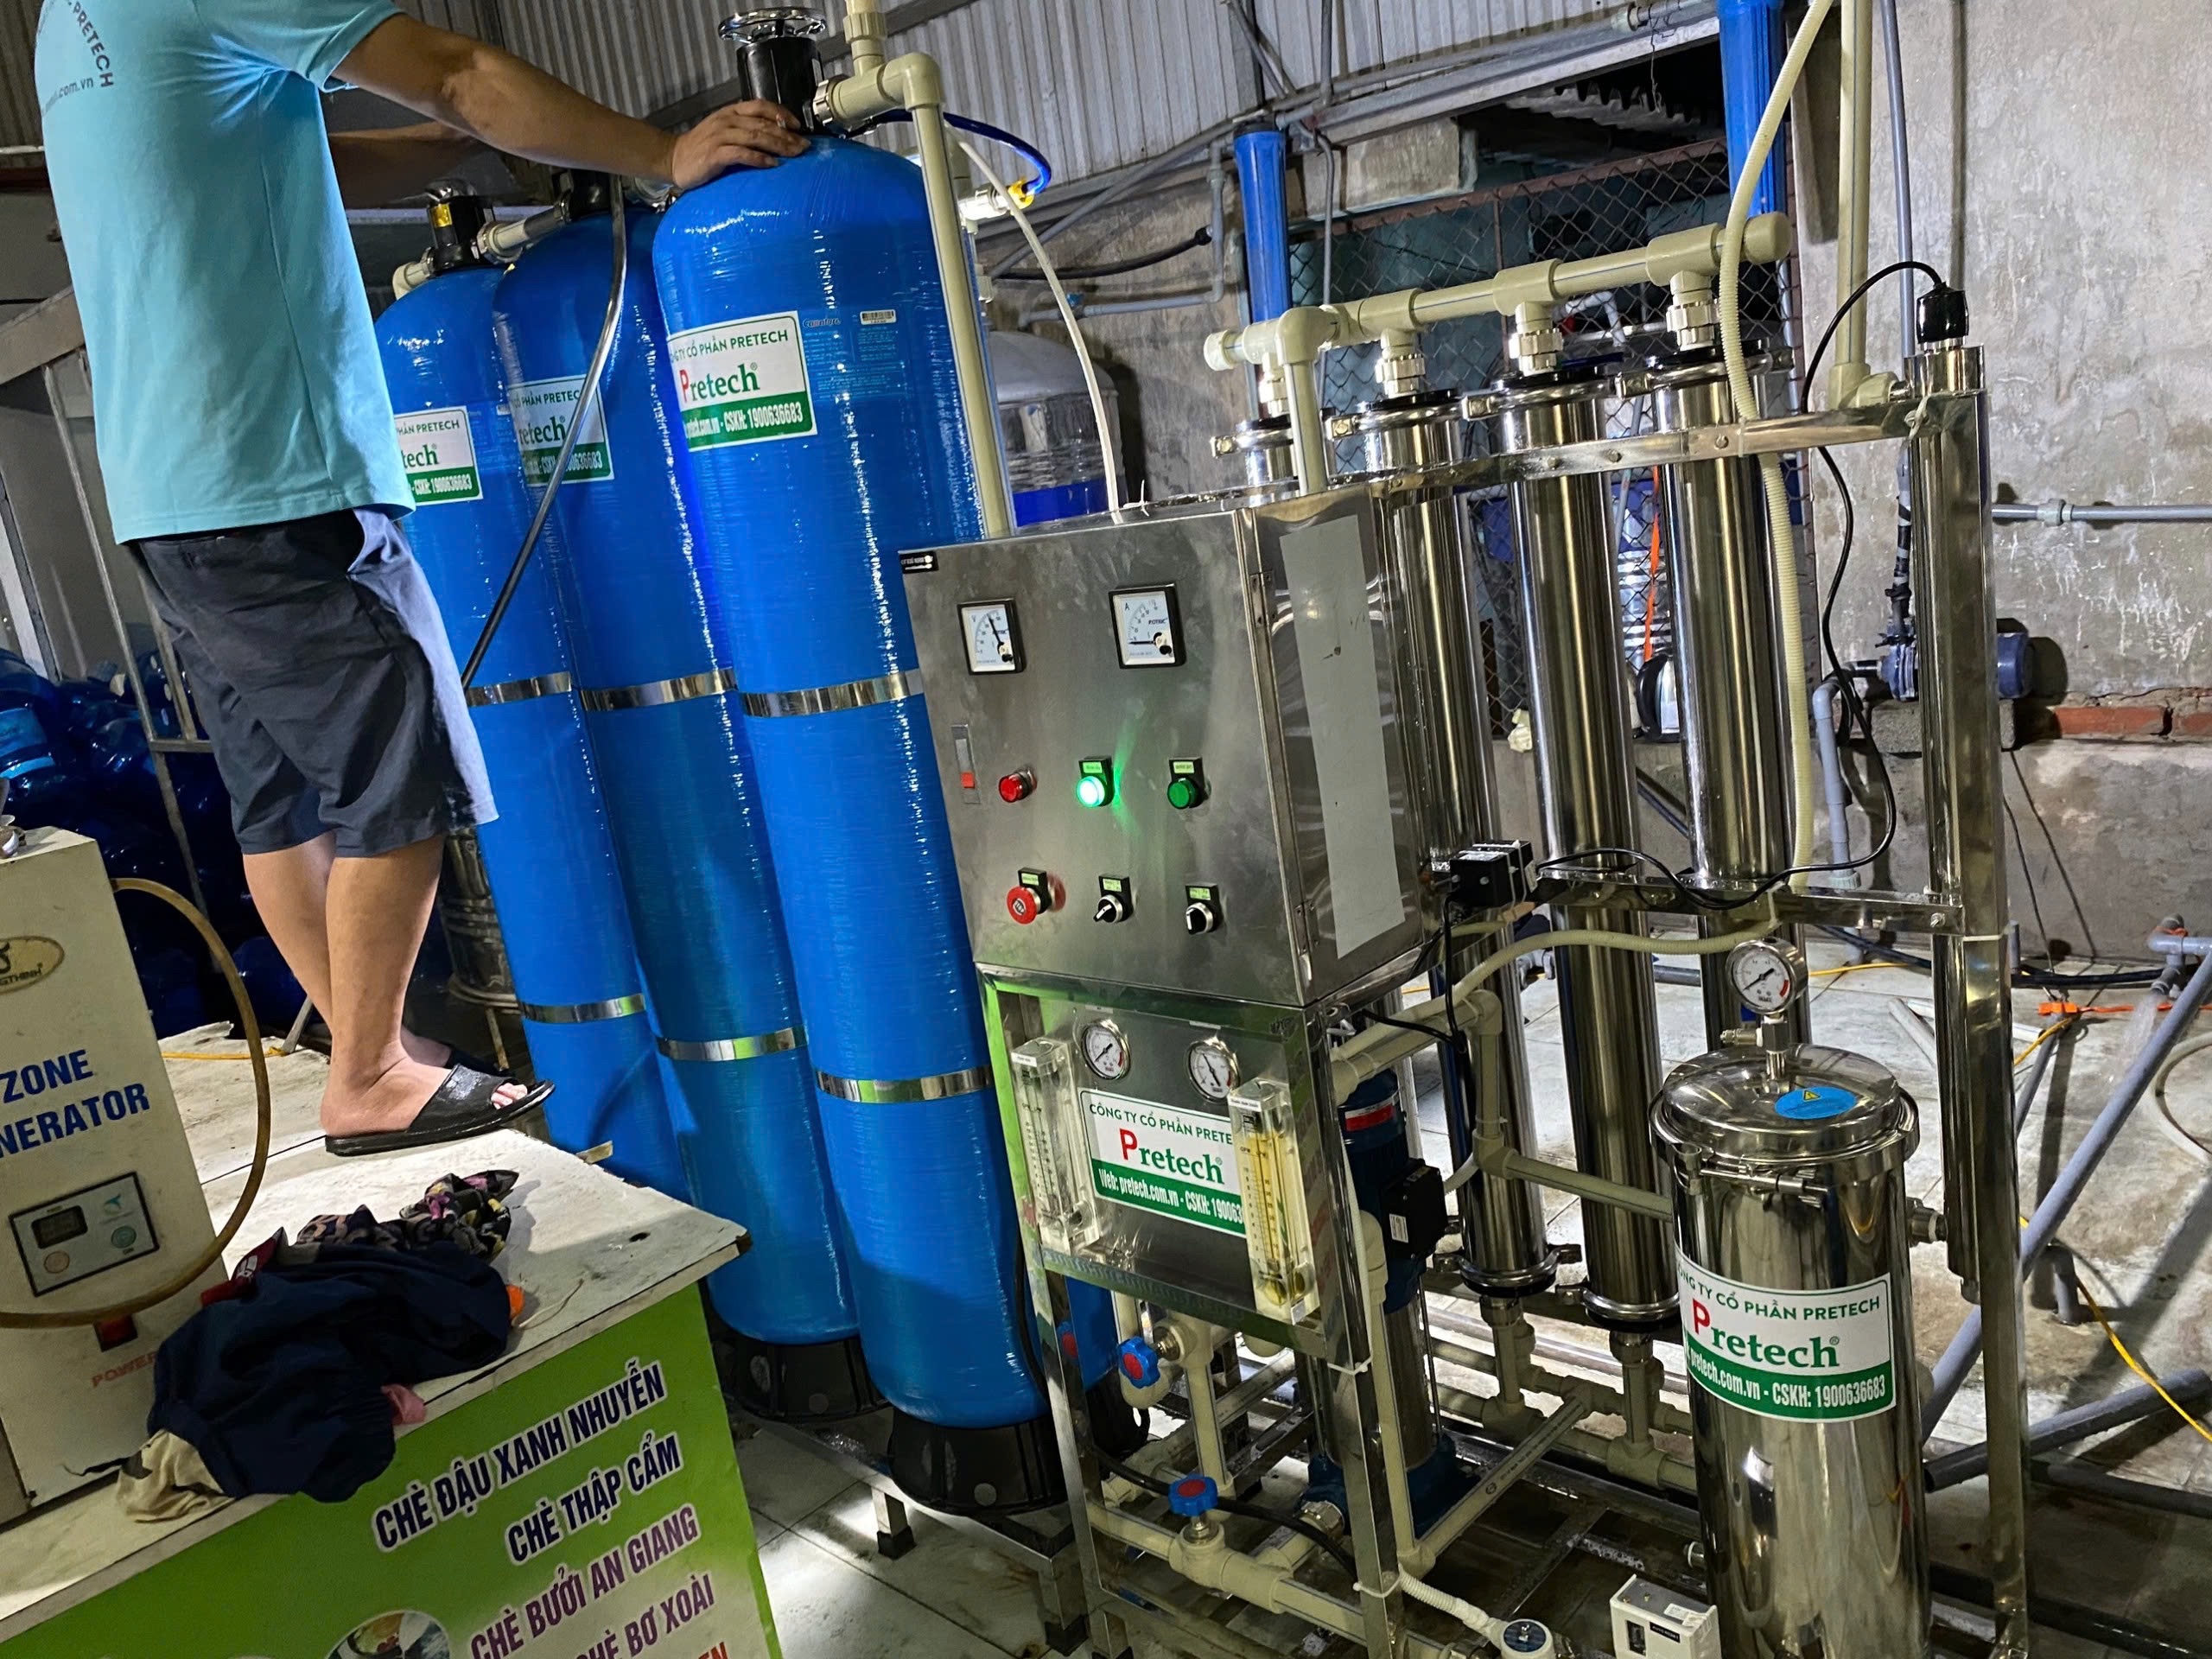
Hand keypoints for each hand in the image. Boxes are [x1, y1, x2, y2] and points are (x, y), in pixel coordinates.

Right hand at [668, 100, 808, 188]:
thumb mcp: (723, 131)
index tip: (798, 126)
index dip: (782, 114)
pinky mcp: (715, 154)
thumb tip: (774, 136)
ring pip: (756, 136)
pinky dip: (759, 158)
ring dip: (779, 145)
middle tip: (804, 146)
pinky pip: (742, 153)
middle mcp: (727, 120)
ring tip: (795, 153)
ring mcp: (720, 136)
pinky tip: (772, 164)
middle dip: (787, 134)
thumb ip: (745, 129)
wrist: (674, 158)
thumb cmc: (701, 148)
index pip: (761, 105)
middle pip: (763, 123)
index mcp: (730, 112)